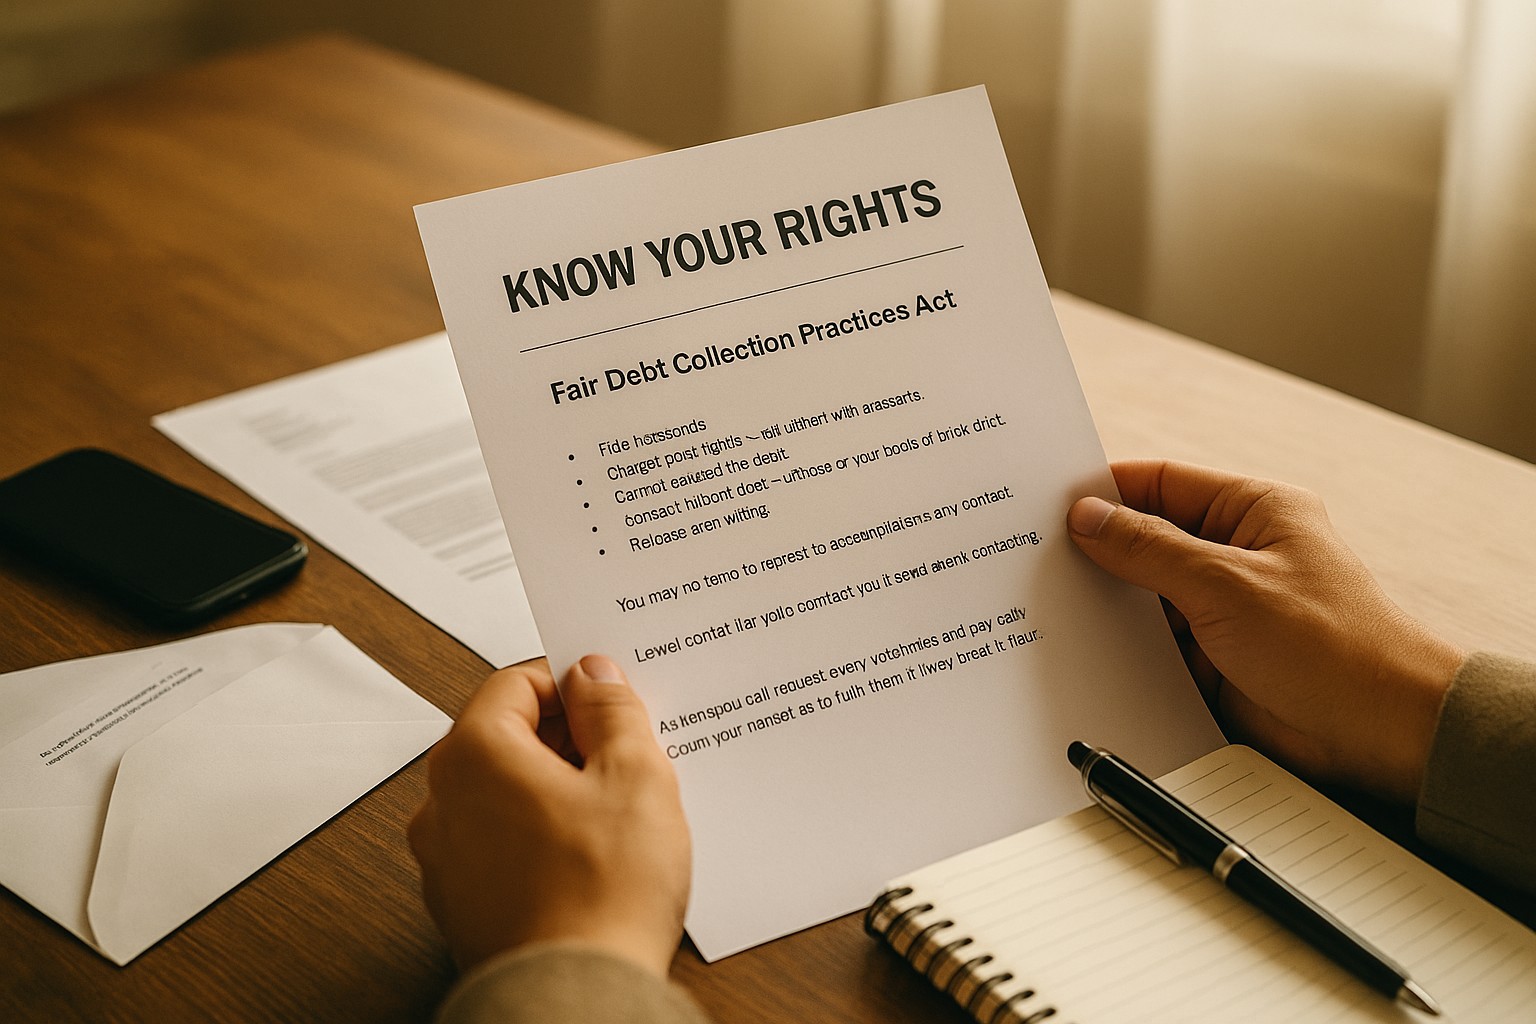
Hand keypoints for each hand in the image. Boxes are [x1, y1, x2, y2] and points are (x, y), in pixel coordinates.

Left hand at [408, 654, 689, 976]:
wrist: (576, 997)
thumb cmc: (601, 895)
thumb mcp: (635, 775)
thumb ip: (612, 711)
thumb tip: (594, 677)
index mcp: (473, 755)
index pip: (514, 683)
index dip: (571, 684)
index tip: (611, 701)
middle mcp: (442, 802)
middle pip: (505, 737)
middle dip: (567, 738)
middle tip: (625, 756)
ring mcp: (445, 859)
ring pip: (504, 794)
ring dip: (555, 790)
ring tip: (616, 813)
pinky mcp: (462, 904)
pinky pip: (501, 846)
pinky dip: (540, 838)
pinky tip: (591, 858)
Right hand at [1067, 460, 1462, 803]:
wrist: (1384, 734)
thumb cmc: (1333, 645)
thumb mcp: (1228, 585)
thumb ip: (1150, 549)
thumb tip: (1088, 517)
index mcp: (1252, 512)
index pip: (1160, 483)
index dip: (1104, 490)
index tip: (1046, 504)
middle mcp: (1234, 555)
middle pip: (1145, 540)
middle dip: (1095, 551)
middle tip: (1028, 557)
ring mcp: (1222, 610)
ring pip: (1142, 597)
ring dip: (1104, 605)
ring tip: (1041, 606)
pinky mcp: (1212, 660)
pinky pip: (1151, 646)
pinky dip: (1118, 649)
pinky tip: (1076, 652)